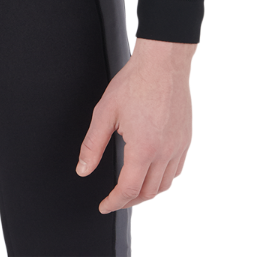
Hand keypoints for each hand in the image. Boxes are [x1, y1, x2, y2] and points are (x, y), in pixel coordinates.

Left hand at [76, 38, 195, 212]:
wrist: (163, 62)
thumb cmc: (135, 82)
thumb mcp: (105, 112)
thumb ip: (92, 145)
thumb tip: (83, 170)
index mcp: (143, 149)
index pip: (128, 190)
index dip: (114, 202)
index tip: (104, 206)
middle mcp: (165, 152)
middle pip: (148, 192)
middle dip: (129, 200)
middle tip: (115, 199)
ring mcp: (179, 146)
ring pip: (166, 185)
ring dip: (148, 193)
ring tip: (133, 190)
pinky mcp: (186, 138)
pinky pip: (178, 170)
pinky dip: (164, 179)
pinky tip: (154, 173)